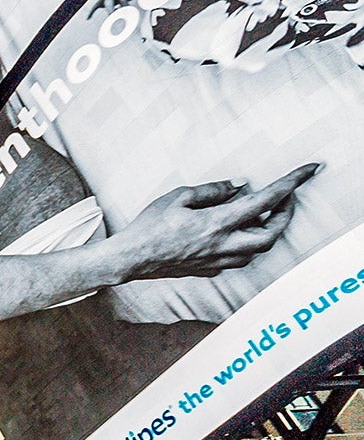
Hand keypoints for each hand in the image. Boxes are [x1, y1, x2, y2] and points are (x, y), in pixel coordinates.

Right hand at [118, 165, 316, 278]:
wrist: (129, 259)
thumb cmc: (148, 227)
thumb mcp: (178, 196)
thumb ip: (213, 190)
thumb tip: (239, 185)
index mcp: (217, 223)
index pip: (266, 200)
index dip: (292, 183)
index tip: (309, 169)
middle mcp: (223, 245)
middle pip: (272, 234)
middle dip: (284, 215)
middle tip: (283, 199)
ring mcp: (216, 261)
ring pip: (257, 249)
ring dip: (265, 231)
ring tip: (258, 215)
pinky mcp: (208, 270)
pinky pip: (238, 258)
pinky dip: (245, 244)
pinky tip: (234, 234)